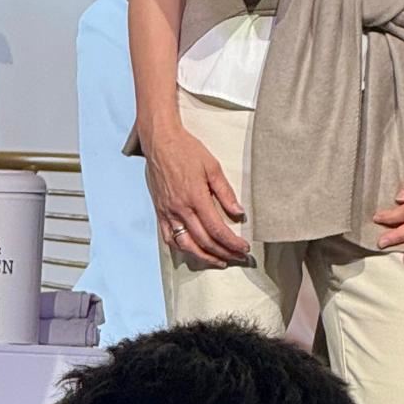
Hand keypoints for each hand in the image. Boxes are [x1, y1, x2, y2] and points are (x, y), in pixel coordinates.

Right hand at [143, 123, 250, 267]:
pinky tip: (193, 251)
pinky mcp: (159, 212)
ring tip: (219, 261)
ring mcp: (168, 212)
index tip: (244, 249)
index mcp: (196, 198)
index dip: (232, 243)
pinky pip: (169, 238)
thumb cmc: (187, 150)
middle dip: (223, 253)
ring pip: (185, 245)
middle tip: (237, 258)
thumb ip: (226, 192)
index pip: (217, 230)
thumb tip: (238, 212)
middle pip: (204, 241)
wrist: (161, 142)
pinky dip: (182, 249)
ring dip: (203, 257)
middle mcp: (180, 209)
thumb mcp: (213, 167)